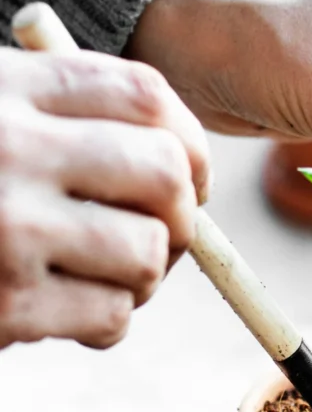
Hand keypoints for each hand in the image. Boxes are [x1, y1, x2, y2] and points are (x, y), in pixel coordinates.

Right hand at [0, 48, 208, 348]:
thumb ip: (62, 120)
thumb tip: (182, 169)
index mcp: (5, 90)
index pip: (143, 95)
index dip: (191, 140)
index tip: (193, 177)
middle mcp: (8, 150)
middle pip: (164, 173)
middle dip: (183, 215)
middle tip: (163, 234)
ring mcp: (6, 228)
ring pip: (148, 252)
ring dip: (146, 275)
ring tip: (110, 276)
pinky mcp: (2, 304)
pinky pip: (112, 314)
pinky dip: (109, 321)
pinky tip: (73, 314)